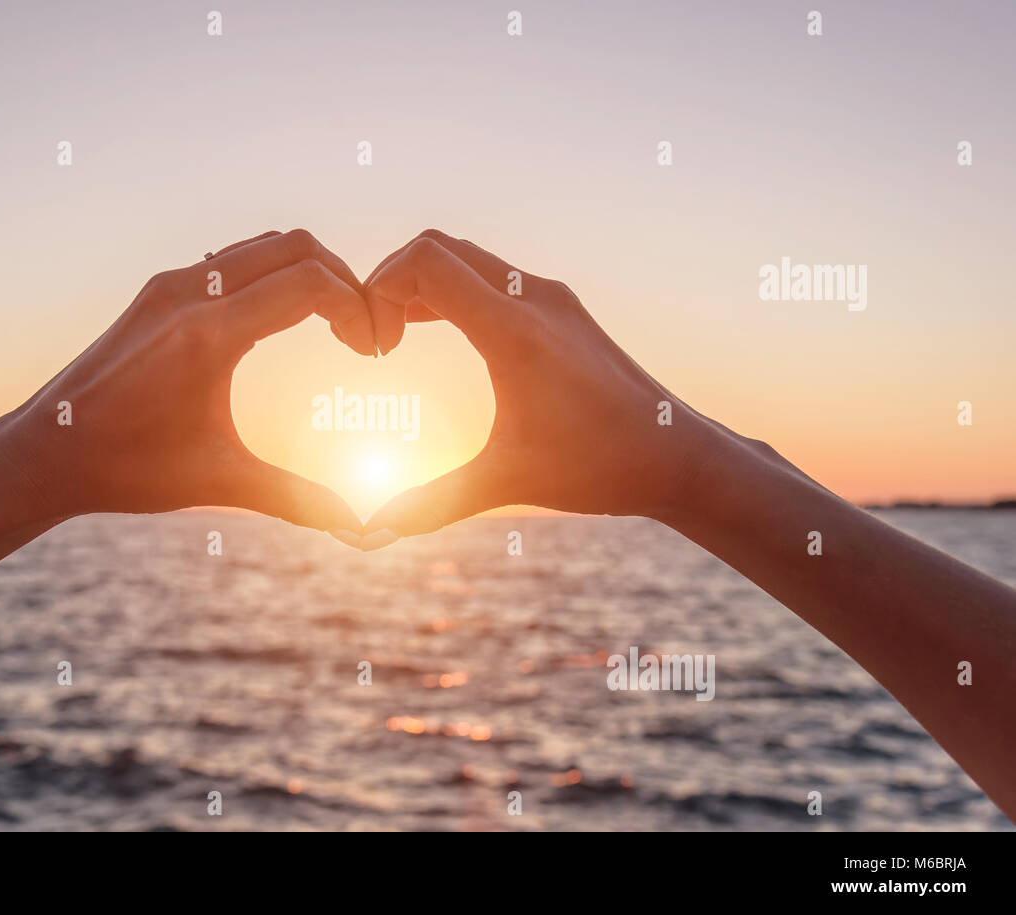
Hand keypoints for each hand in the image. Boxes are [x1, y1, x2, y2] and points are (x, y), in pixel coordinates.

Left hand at [0, 229, 394, 532]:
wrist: (45, 452)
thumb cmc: (126, 470)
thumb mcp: (219, 481)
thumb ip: (296, 499)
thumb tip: (360, 528)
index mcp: (208, 333)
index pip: (309, 284)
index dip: (357, 309)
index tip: (371, 350)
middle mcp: (188, 293)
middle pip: (296, 247)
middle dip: (344, 281)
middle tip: (361, 332)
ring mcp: (169, 286)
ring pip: (263, 245)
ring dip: (308, 272)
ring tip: (331, 324)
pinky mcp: (157, 291)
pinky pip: (231, 259)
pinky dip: (271, 273)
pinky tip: (281, 321)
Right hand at [359, 229, 721, 539]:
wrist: (676, 455)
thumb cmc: (599, 468)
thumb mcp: (507, 483)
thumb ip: (435, 502)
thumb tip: (377, 529)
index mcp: (514, 330)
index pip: (425, 261)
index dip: (378, 289)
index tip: (375, 346)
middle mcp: (533, 298)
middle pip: (437, 247)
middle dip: (390, 282)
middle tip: (378, 339)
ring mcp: (550, 298)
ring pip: (466, 257)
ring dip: (421, 285)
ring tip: (397, 336)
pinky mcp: (561, 308)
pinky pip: (491, 276)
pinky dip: (452, 291)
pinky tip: (435, 332)